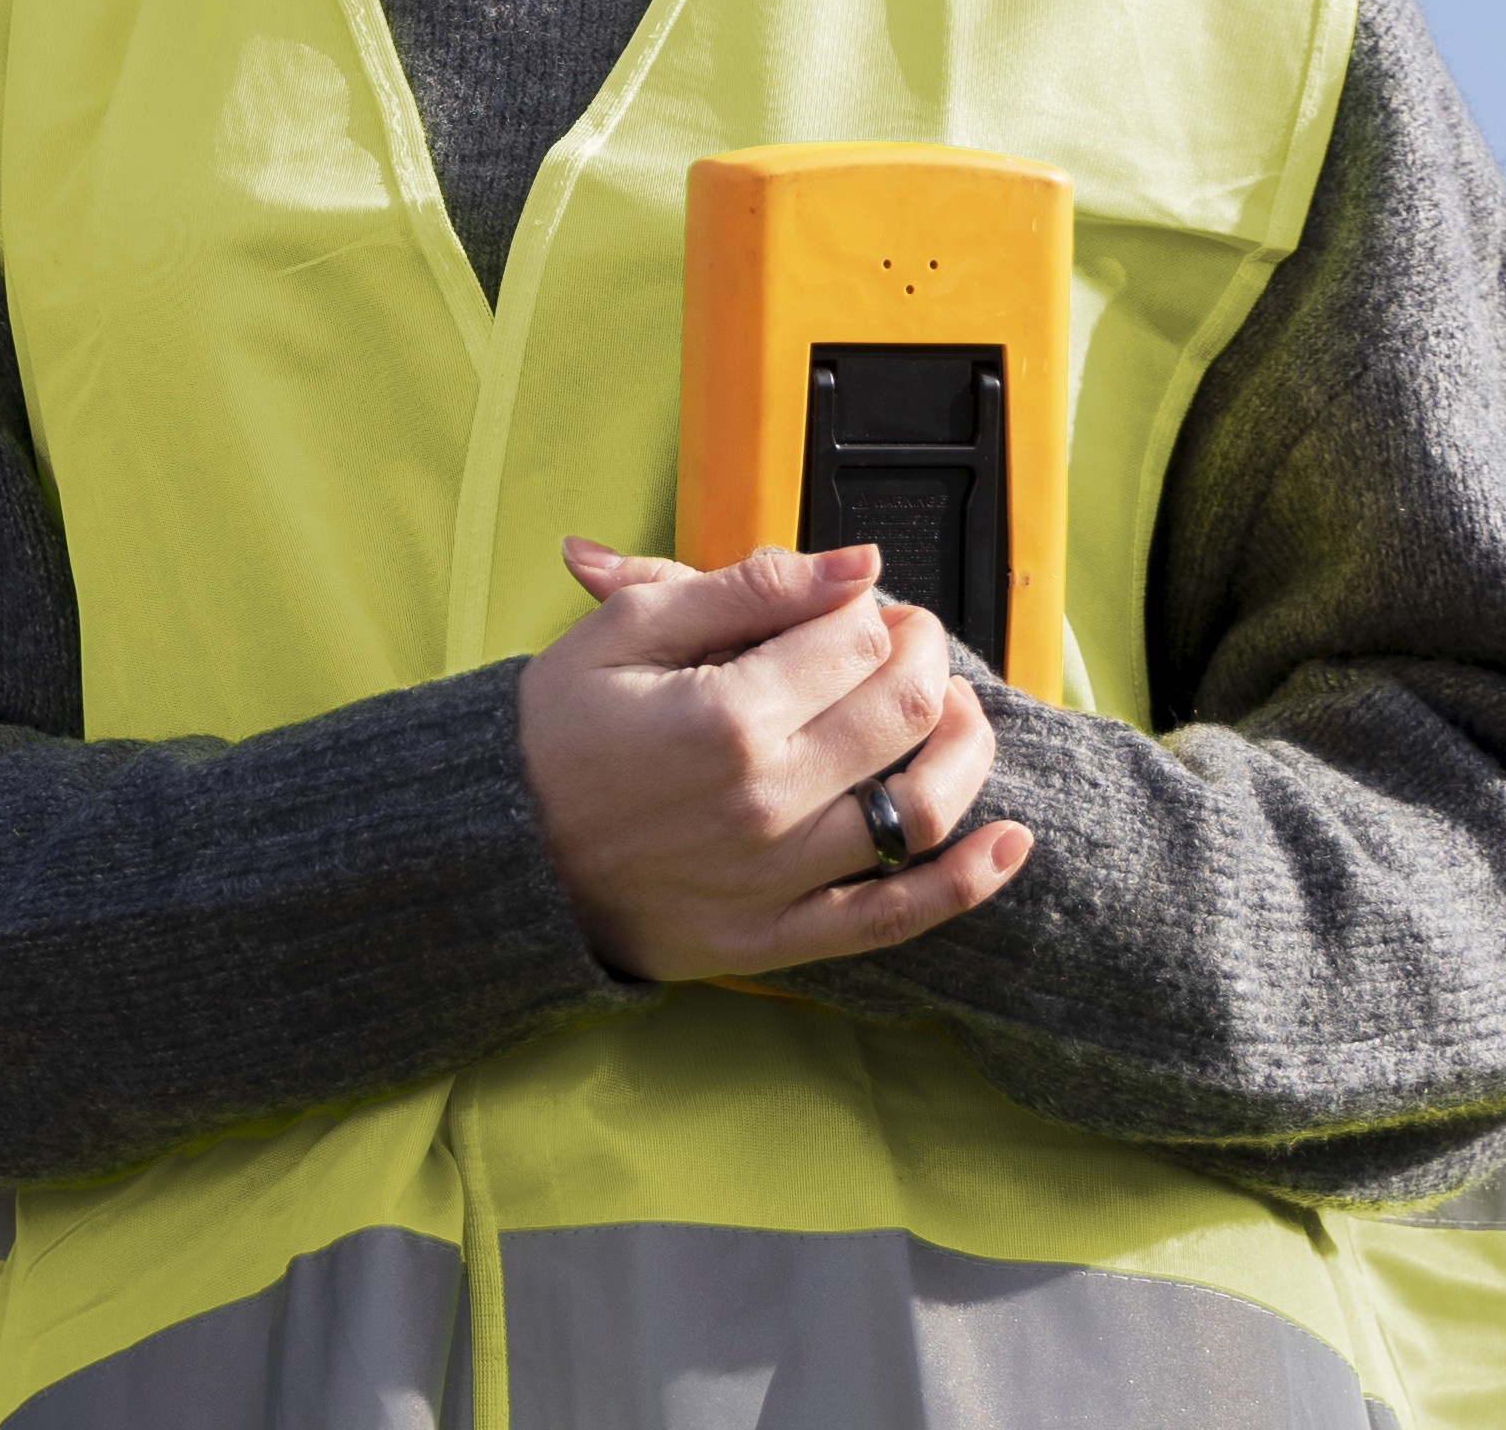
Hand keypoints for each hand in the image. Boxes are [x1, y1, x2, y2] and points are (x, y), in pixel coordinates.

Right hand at [515, 536, 1028, 980]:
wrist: (497, 850)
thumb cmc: (554, 733)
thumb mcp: (626, 630)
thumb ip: (745, 589)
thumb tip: (855, 567)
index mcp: (724, 715)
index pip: (854, 640)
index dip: (873, 607)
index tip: (861, 600)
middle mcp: (763, 801)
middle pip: (902, 715)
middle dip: (924, 661)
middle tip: (908, 642)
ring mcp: (775, 878)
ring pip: (920, 811)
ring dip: (963, 751)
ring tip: (954, 716)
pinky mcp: (774, 938)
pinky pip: (894, 918)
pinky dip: (967, 883)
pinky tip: (1008, 843)